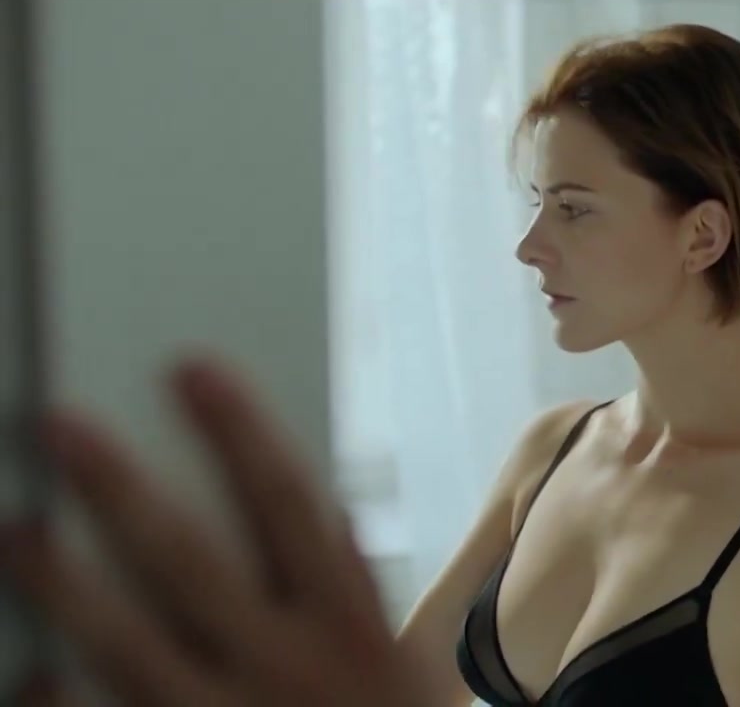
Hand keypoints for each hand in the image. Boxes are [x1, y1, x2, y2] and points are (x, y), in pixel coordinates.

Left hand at [0, 358, 431, 706]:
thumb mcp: (398, 662)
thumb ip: (344, 588)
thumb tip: (300, 505)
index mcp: (352, 625)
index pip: (293, 507)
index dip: (242, 435)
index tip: (192, 369)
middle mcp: (291, 673)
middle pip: (195, 567)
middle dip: (126, 492)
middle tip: (61, 428)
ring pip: (135, 653)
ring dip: (68, 590)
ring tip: (16, 532)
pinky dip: (62, 705)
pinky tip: (24, 673)